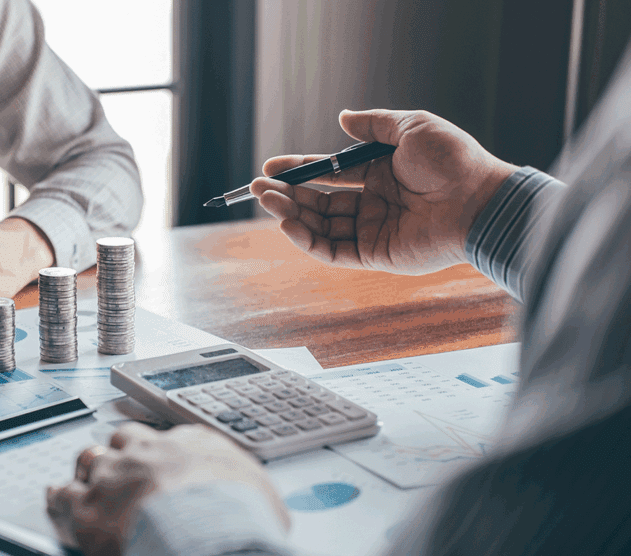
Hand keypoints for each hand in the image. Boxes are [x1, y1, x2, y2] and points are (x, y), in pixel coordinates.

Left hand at [45, 423, 287, 555]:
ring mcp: (114, 475)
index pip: (167, 437)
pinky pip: (64, 494)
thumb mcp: (262, 496)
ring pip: (90, 458)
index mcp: (189, 444)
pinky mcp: (88, 506)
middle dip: (119, 450)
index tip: (156, 458)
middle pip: (123, 438)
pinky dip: (60, 496)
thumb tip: (265, 509)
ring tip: (87, 477)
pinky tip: (57, 497)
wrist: (205, 530)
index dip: (158, 449)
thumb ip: (253, 492)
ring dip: (89, 468)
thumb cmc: (238, 515)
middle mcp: (147, 451)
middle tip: (119, 465)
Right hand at [250, 109, 517, 273]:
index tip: (271, 167)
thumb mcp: (412, 127)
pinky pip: (334, 250)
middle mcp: (374, 202)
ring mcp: (373, 230)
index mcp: (380, 172)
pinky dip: (308, 239)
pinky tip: (289, 223)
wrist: (479, 200)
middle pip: (319, 200)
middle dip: (287, 194)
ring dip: (291, 214)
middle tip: (258, 188)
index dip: (300, 170)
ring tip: (267, 201)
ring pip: (321, 225)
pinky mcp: (375, 255)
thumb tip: (342, 118)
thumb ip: (374, 125)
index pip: (330, 173)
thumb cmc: (453, 160)